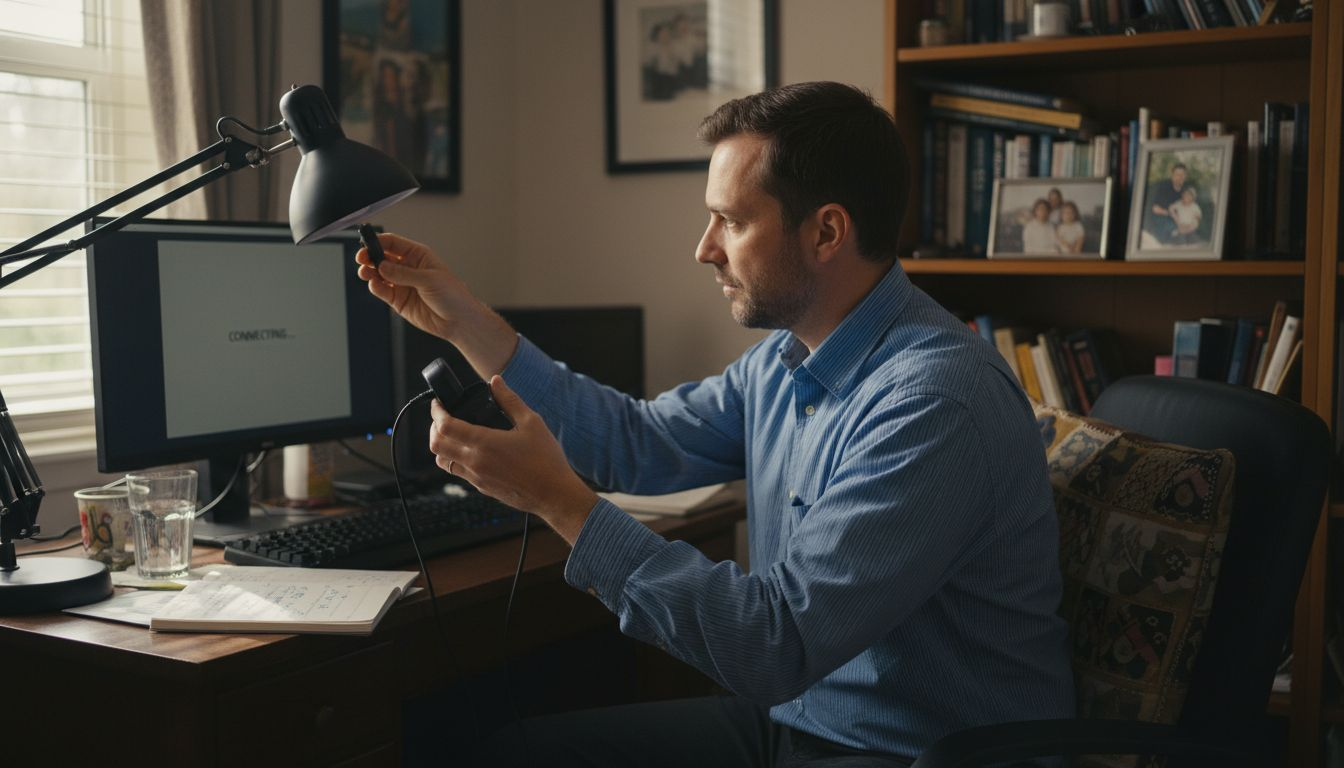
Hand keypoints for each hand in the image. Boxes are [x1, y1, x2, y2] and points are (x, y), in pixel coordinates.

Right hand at [355, 232, 517, 374]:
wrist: (458, 321)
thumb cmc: (453, 296)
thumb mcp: (430, 280)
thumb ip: (404, 274)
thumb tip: (383, 266)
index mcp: (418, 256)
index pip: (393, 243)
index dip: (378, 241)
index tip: (367, 243)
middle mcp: (408, 268)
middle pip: (382, 257)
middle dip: (370, 256)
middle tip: (362, 258)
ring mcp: (402, 284)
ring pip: (379, 274)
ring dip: (369, 271)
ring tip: (365, 272)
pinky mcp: (398, 300)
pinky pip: (382, 290)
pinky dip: (375, 287)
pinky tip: (374, 284)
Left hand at [429, 376, 598, 544]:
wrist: (554, 494)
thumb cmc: (546, 459)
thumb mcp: (531, 422)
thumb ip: (509, 400)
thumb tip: (495, 381)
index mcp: (484, 443)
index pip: (445, 426)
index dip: (436, 412)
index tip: (438, 403)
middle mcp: (475, 462)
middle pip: (436, 445)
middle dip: (433, 428)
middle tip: (442, 417)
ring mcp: (477, 478)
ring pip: (443, 462)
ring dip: (442, 446)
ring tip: (454, 435)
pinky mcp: (482, 488)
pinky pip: (459, 473)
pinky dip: (456, 459)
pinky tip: (473, 451)